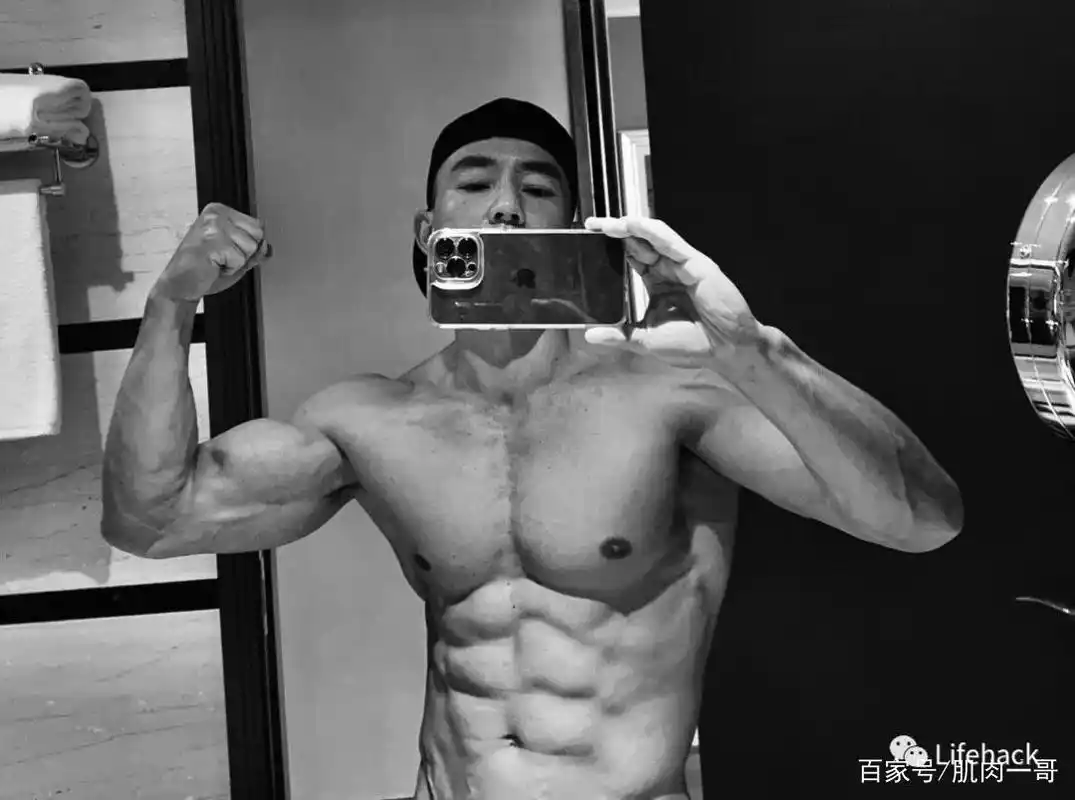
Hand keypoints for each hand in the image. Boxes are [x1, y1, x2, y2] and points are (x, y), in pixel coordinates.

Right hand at [154, 203, 270, 301]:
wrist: (180, 285)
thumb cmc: (202, 269)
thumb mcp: (234, 256)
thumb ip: (253, 250)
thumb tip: (267, 246)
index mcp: (219, 211)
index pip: (257, 225)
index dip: (248, 246)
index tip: (227, 250)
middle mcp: (216, 215)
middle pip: (258, 234)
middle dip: (245, 253)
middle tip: (222, 257)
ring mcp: (214, 227)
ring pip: (251, 247)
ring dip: (237, 262)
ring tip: (217, 261)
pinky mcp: (214, 242)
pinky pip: (240, 259)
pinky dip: (230, 268)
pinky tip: (213, 265)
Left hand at [582, 216, 759, 365]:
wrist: (726, 350)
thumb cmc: (692, 345)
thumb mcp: (646, 341)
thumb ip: (620, 336)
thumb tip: (589, 335)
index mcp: (656, 285)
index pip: (630, 259)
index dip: (611, 248)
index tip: (588, 241)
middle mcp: (667, 270)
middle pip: (637, 243)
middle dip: (614, 232)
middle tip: (590, 225)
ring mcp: (681, 265)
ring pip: (652, 238)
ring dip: (629, 228)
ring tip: (606, 223)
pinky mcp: (695, 263)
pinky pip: (671, 243)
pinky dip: (652, 231)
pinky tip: (634, 225)